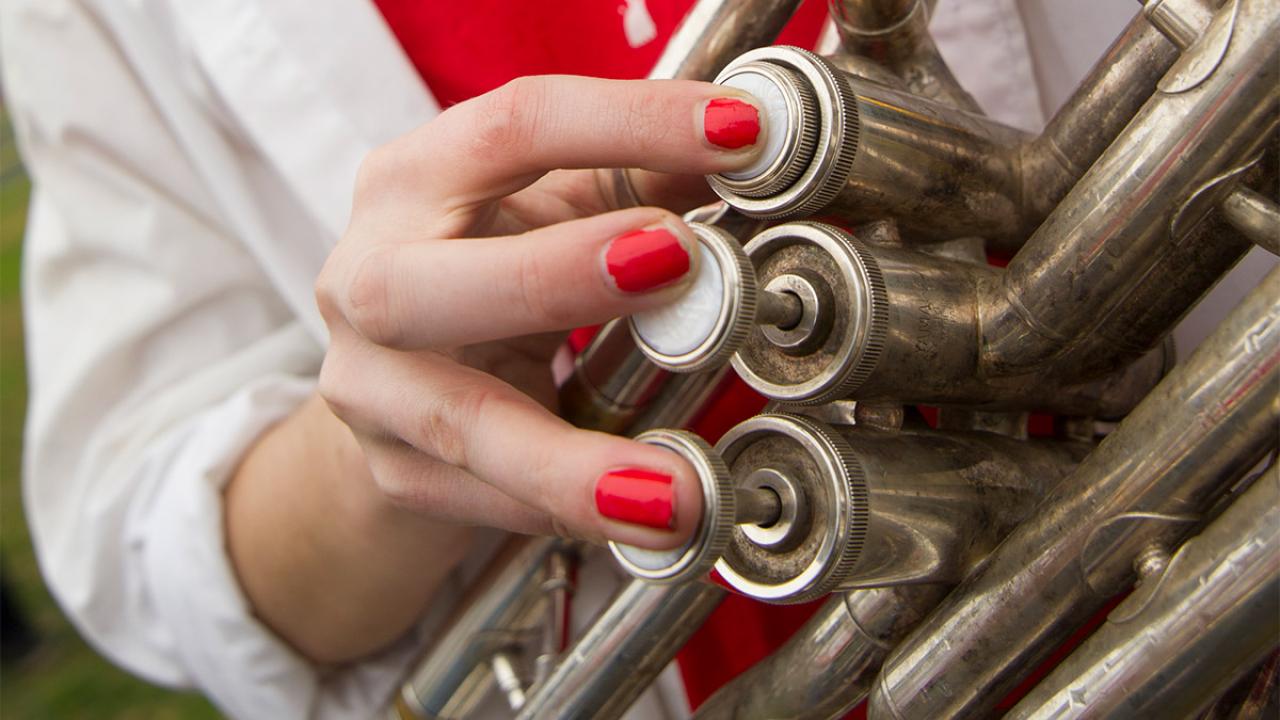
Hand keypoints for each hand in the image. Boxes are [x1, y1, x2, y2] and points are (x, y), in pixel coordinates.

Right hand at [314, 76, 765, 548]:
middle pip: (425, 280)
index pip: (512, 129)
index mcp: (415, 180)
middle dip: (553, 273)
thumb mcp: (559, 210)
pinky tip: (636, 525)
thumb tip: (766, 156)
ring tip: (673, 493)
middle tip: (678, 262)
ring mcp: (369, 384)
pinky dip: (564, 513)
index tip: (743, 133)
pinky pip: (481, 499)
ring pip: (455, 423)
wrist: (399, 375)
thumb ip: (647, 180)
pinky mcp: (393, 468)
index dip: (627, 123)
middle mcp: (369, 275)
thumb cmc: (488, 268)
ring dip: (568, 462)